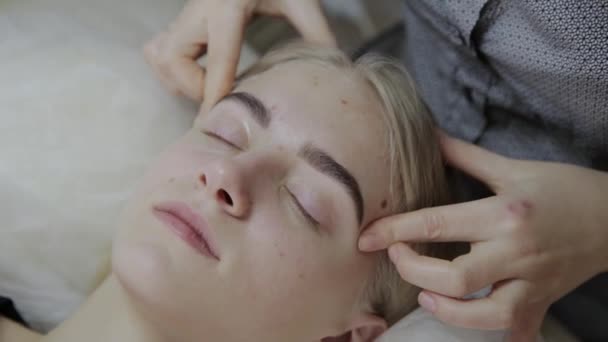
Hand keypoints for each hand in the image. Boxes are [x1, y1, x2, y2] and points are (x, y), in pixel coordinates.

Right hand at [143, 0, 334, 104]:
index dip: (216, 94)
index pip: (220, 58)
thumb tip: (332, 64)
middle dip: (192, 86)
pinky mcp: (180, 18)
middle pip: (173, 59)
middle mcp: (200, 10)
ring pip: (161, 57)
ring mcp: (186, 14)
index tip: (212, 121)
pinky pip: (158, 51)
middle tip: (220, 95)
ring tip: (209, 87)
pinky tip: (196, 75)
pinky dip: (172, 70)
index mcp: (229, 6)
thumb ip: (314, 28)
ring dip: (180, 80)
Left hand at [359, 133, 607, 340]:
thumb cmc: (561, 187)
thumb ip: (464, 155)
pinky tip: (467, 317)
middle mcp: (516, 251)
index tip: (366, 237)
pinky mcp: (542, 304)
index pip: (437, 223)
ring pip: (482, 315)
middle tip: (397, 257)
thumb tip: (427, 136)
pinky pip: (513, 331)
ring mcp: (532, 283)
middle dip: (411, 270)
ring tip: (426, 294)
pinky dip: (488, 332)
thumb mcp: (511, 167)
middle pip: (452, 277)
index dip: (394, 231)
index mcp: (503, 213)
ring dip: (445, 309)